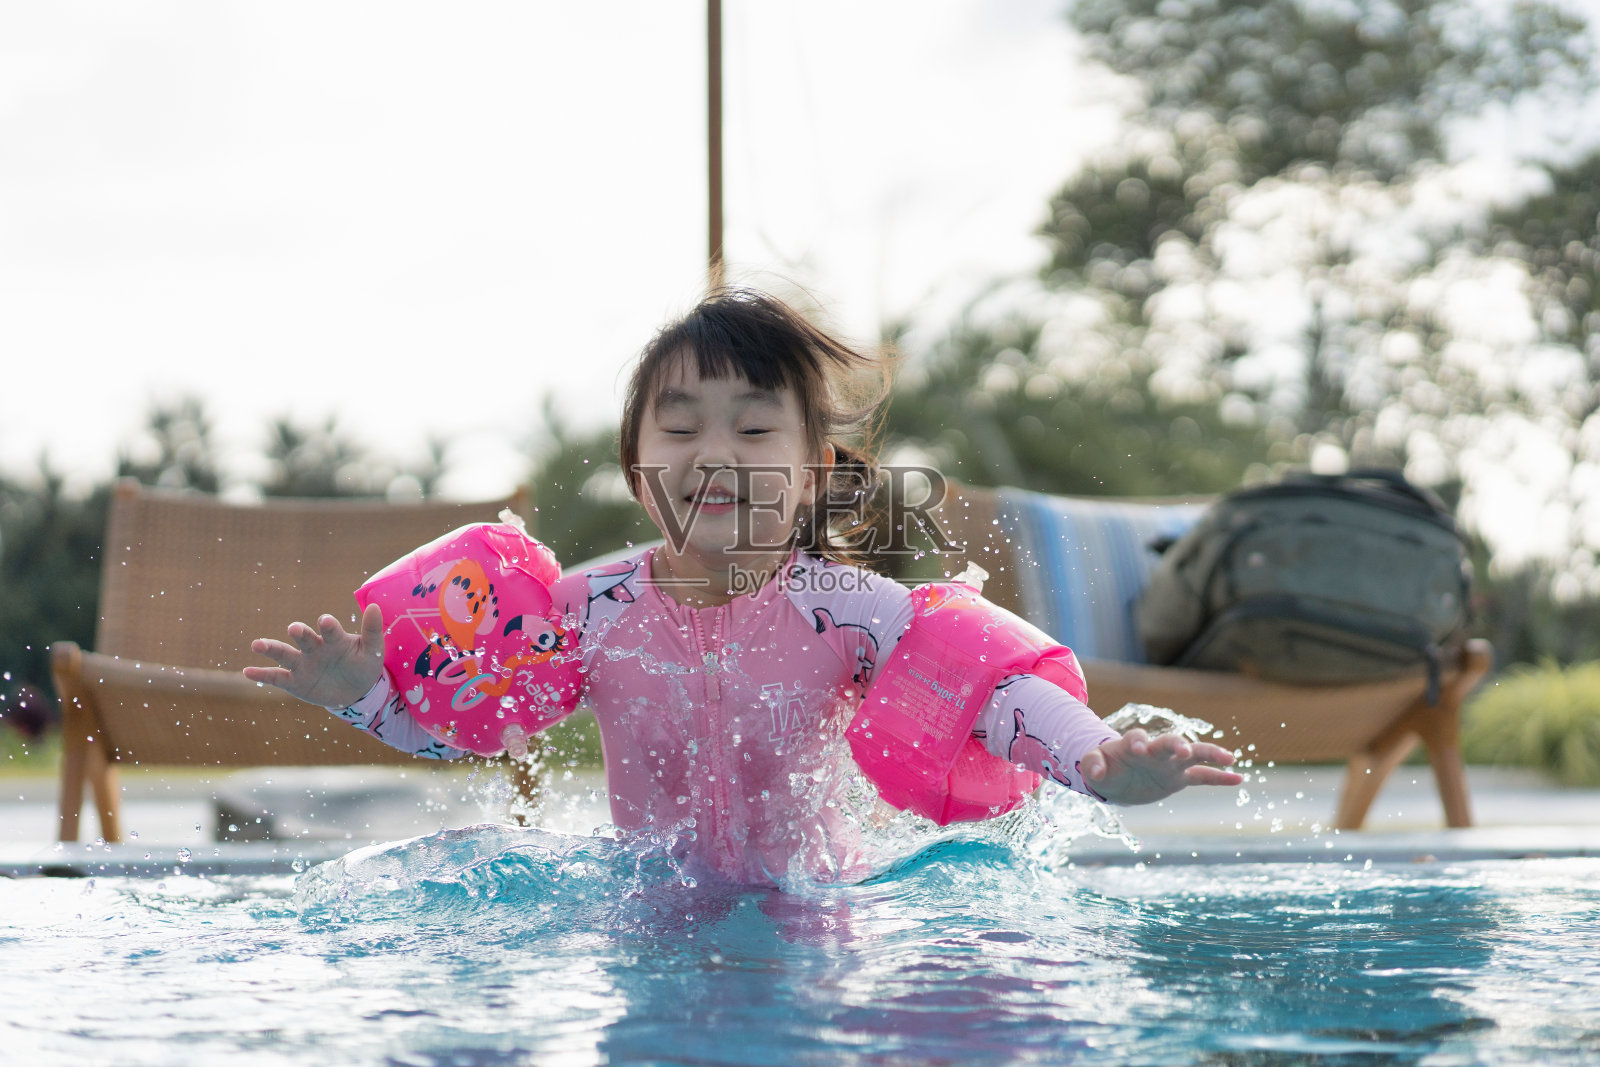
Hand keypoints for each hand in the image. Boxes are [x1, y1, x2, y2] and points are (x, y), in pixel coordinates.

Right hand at [243, 603, 385, 708]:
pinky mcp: (293, 682)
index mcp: (334, 639)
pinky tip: (247, 672)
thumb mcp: (372, 651)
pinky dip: (261, 675)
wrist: (356, 691)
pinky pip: (275, 677)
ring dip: (271, 648)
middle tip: (294, 628)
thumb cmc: (363, 665)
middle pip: (304, 638)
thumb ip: (372, 630)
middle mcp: (314, 648)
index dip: (327, 625)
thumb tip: (375, 606)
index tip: (325, 621)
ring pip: (284, 654)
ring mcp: (302, 664)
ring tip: (257, 644)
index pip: (330, 630)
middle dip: (299, 633)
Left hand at [1078, 728, 1243, 804]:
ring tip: (1231, 757)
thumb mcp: (1093, 766)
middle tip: (1184, 750)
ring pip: (1194, 755)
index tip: (1140, 749)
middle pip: (1170, 742)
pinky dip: (1219, 778)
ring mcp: (1169, 764)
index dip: (1139, 742)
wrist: (1116, 779)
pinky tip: (1239, 779)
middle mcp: (1155, 751)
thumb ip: (1092, 764)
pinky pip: (1202, 777)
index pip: (1138, 738)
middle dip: (1177, 744)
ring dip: (1210, 754)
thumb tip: (1096, 773)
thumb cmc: (1104, 767)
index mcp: (1132, 744)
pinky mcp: (1178, 779)